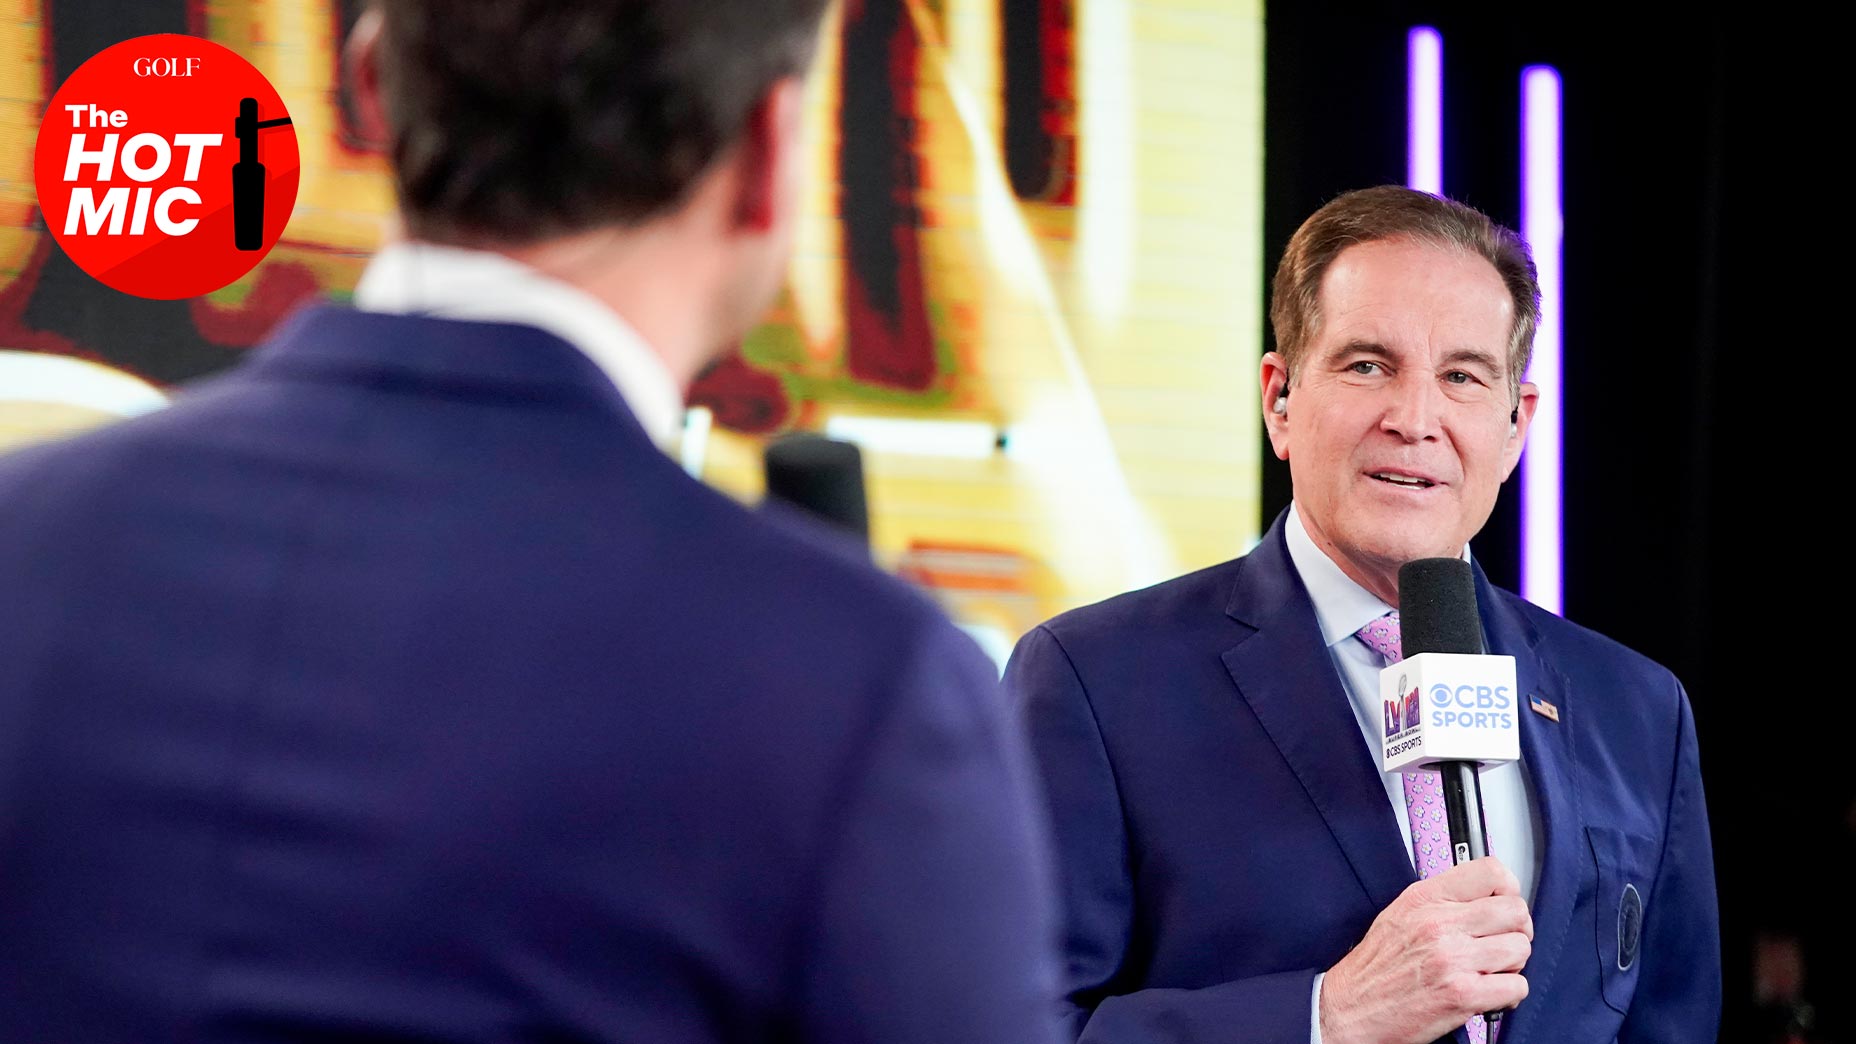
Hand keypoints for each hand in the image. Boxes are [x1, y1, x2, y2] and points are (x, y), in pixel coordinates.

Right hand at [1317, 857, 1531, 1043]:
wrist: (1350, 1009)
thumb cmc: (1376, 967)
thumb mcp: (1400, 914)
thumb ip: (1442, 900)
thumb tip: (1485, 897)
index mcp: (1425, 898)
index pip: (1491, 872)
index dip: (1508, 889)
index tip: (1504, 904)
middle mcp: (1439, 924)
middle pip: (1515, 911)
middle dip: (1516, 931)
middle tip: (1502, 944)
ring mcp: (1452, 958)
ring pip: (1520, 949)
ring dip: (1512, 964)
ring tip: (1492, 972)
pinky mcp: (1462, 995)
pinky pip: (1516, 986)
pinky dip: (1510, 994)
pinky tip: (1490, 994)